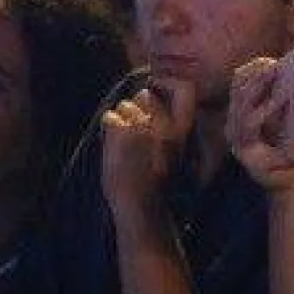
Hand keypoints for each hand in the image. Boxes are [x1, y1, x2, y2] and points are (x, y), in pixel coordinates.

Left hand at [100, 80, 193, 213]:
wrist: (141, 210)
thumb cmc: (157, 182)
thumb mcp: (172, 148)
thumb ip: (165, 121)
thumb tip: (149, 91)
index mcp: (183, 131)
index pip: (185, 88)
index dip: (169, 82)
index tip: (158, 92)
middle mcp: (166, 126)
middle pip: (146, 95)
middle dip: (136, 106)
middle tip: (133, 127)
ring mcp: (143, 129)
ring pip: (126, 104)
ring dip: (121, 118)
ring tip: (122, 140)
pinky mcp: (122, 136)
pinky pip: (111, 117)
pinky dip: (108, 128)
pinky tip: (111, 144)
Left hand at [228, 59, 293, 193]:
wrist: (266, 173)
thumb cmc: (280, 169)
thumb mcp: (290, 164)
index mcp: (244, 145)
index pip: (251, 122)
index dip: (267, 107)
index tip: (285, 96)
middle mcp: (233, 130)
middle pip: (241, 100)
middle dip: (259, 82)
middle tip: (276, 68)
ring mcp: (232, 118)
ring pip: (237, 90)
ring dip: (253, 74)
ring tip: (271, 62)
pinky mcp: (236, 110)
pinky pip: (237, 86)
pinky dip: (248, 74)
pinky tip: (262, 64)